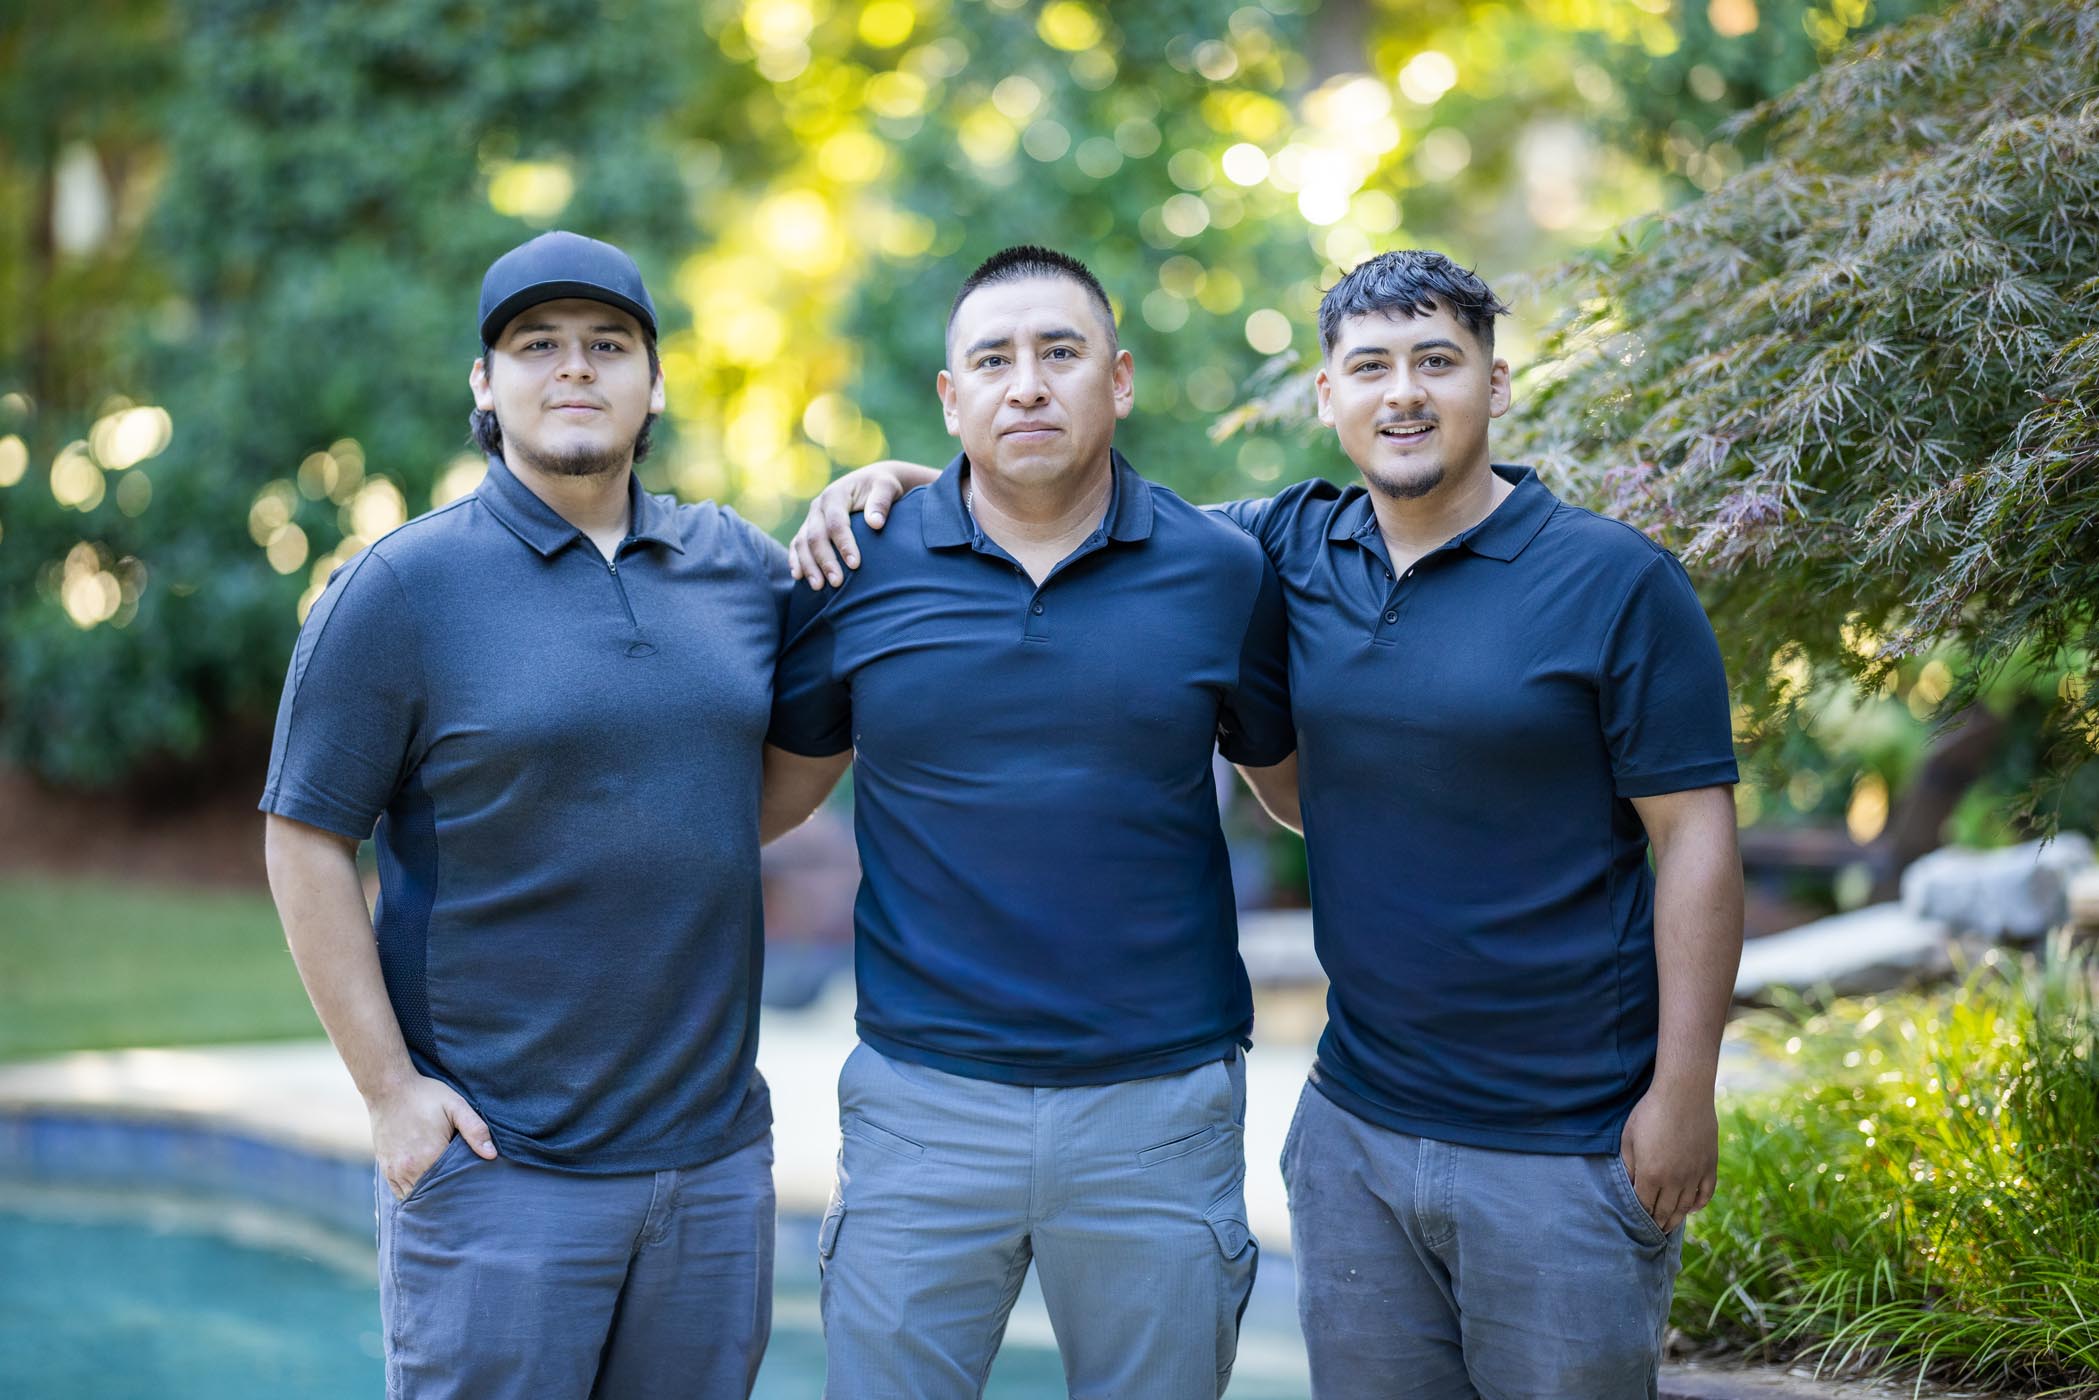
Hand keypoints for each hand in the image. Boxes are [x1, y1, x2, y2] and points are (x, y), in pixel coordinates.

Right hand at [368, 1074, 497, 1201]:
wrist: (388, 1088)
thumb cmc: (425, 1095)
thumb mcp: (456, 1105)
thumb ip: (475, 1130)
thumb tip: (492, 1155)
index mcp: (430, 1155)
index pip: (451, 1186)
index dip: (463, 1189)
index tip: (473, 1190)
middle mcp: (410, 1168)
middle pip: (433, 1195)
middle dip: (447, 1197)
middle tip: (462, 1197)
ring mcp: (395, 1170)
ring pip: (414, 1197)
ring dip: (429, 1197)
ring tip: (445, 1194)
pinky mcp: (386, 1168)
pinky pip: (399, 1193)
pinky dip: (412, 1193)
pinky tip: (425, 1189)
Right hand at [787, 460, 935, 588]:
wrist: (872, 482)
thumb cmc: (882, 487)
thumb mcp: (886, 487)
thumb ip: (881, 502)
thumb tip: (875, 523)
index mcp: (836, 495)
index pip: (836, 523)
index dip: (844, 544)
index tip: (856, 565)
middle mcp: (818, 506)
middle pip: (815, 536)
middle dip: (825, 561)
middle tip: (837, 583)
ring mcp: (811, 518)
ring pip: (802, 543)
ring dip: (809, 566)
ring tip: (818, 587)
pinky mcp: (809, 528)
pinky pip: (796, 545)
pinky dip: (796, 560)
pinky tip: (799, 577)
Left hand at [1618, 1078, 1717, 1232]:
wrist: (1684, 1094)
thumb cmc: (1650, 1112)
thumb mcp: (1629, 1137)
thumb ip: (1629, 1166)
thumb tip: (1630, 1186)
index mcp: (1651, 1174)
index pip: (1644, 1206)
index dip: (1640, 1216)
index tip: (1637, 1223)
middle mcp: (1674, 1180)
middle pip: (1665, 1211)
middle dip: (1657, 1223)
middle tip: (1652, 1231)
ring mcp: (1694, 1175)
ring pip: (1685, 1207)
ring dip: (1675, 1218)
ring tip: (1668, 1225)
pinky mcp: (1710, 1166)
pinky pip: (1705, 1194)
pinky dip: (1697, 1205)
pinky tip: (1690, 1208)